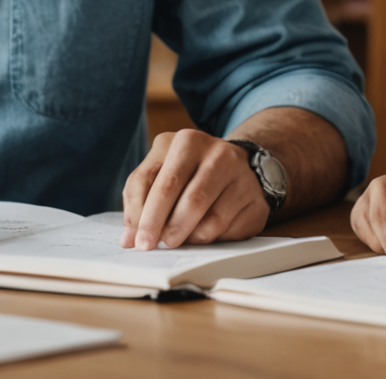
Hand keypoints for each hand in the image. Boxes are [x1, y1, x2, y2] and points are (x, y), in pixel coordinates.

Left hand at [121, 130, 268, 249]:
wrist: (237, 167)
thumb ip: (140, 200)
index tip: (137, 240)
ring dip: (190, 236)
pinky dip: (213, 240)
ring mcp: (241, 176)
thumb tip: (129, 239)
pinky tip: (204, 235)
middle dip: (166, 227)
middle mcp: (217, 153)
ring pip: (211, 218)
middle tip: (155, 246)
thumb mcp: (160, 173)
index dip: (145, 215)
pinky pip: (231, 230)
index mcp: (187, 141)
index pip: (160, 182)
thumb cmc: (188, 174)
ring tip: (180, 240)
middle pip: (188, 198)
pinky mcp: (256, 200)